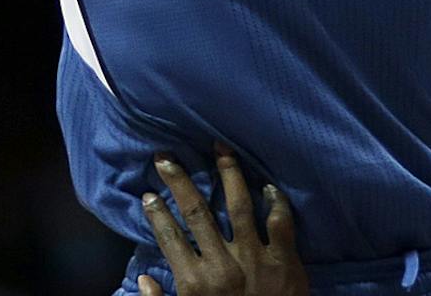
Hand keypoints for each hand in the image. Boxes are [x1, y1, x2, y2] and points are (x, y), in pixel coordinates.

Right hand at [138, 147, 306, 295]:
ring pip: (238, 205)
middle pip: (196, 211)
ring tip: (219, 148)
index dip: (156, 212)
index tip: (148, 193)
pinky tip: (266, 183)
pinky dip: (274, 200)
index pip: (169, 236)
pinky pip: (280, 221)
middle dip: (179, 180)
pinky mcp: (285, 260)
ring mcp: (255, 258)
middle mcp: (222, 265)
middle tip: (167, 157)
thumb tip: (145, 279)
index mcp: (195, 283)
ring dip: (227, 173)